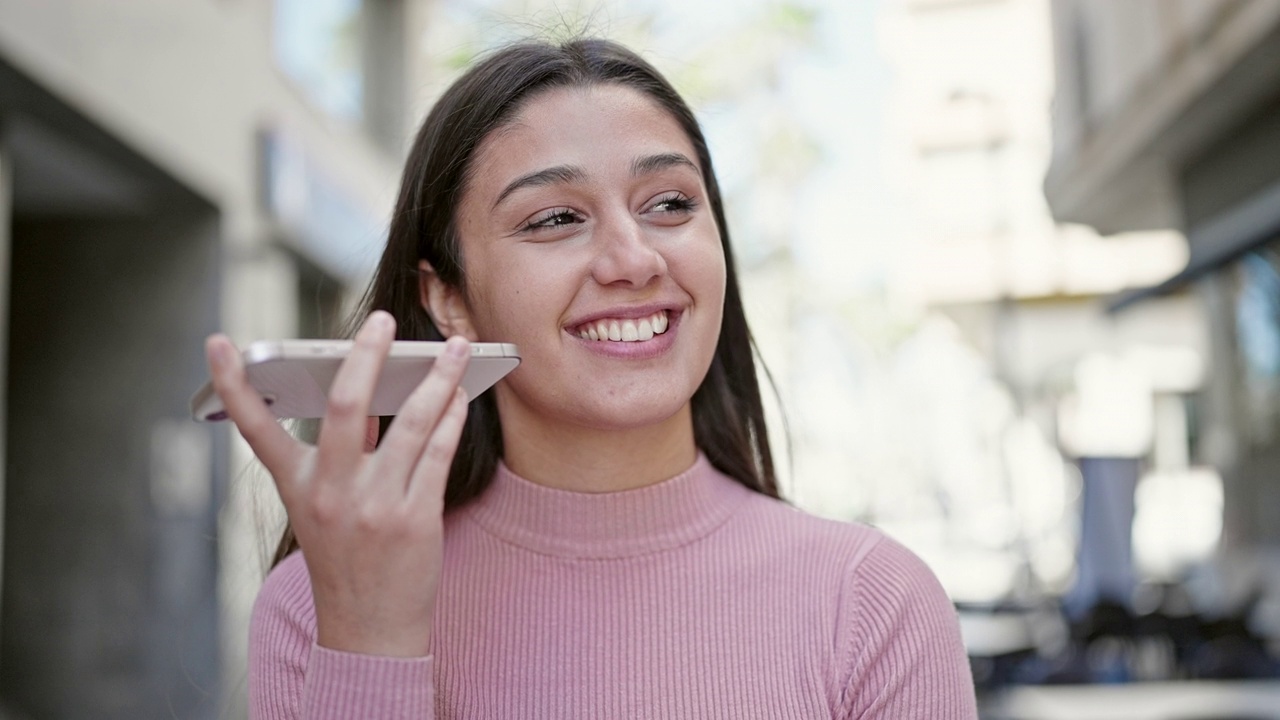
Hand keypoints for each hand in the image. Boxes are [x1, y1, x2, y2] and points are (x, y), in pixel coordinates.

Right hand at [205, 311, 469, 656]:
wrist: (369, 630)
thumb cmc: (347, 560)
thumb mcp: (321, 510)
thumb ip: (338, 455)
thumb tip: (369, 394)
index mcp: (298, 486)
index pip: (255, 429)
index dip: (232, 385)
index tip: (217, 343)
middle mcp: (332, 492)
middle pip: (345, 405)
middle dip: (367, 355)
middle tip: (384, 320)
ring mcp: (375, 505)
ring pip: (411, 422)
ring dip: (437, 377)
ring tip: (455, 347)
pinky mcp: (416, 518)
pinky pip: (439, 452)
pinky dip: (452, 417)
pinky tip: (460, 396)